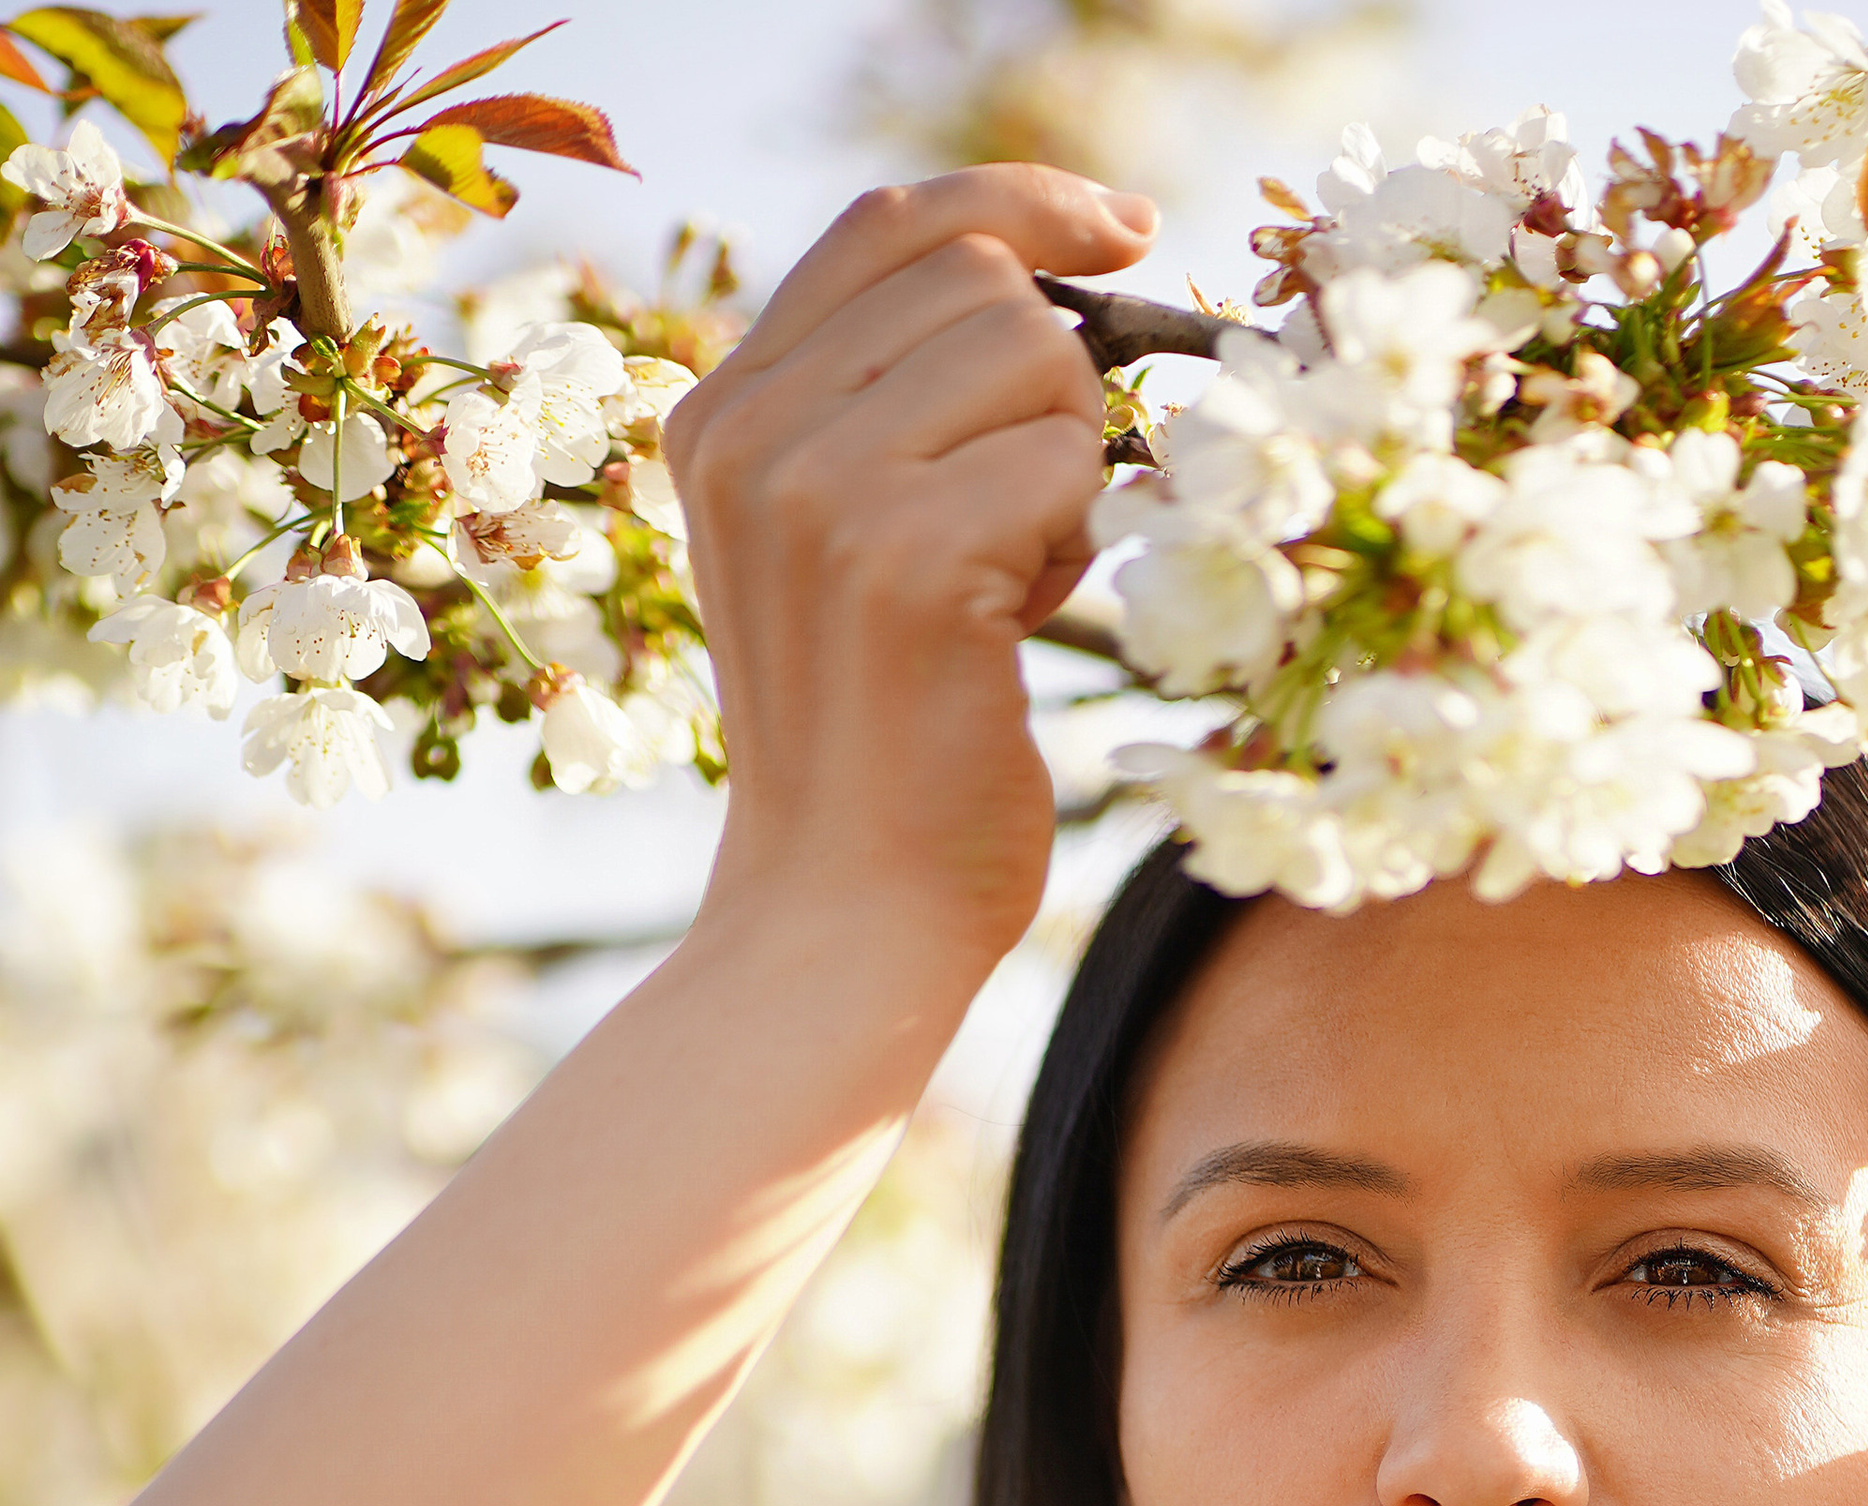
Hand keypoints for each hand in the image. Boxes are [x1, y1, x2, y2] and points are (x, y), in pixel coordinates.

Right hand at [666, 166, 1158, 987]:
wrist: (844, 917)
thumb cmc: (884, 747)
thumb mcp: (847, 550)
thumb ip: (890, 414)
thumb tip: (1042, 284)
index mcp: (724, 415)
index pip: (892, 225)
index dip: (1024, 207)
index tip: (1123, 235)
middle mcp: (751, 431)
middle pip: (983, 283)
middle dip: (1058, 393)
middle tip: (1032, 526)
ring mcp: (818, 490)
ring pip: (1038, 357)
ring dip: (1072, 468)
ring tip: (1015, 583)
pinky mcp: (904, 558)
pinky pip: (1068, 463)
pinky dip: (1079, 543)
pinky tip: (1020, 627)